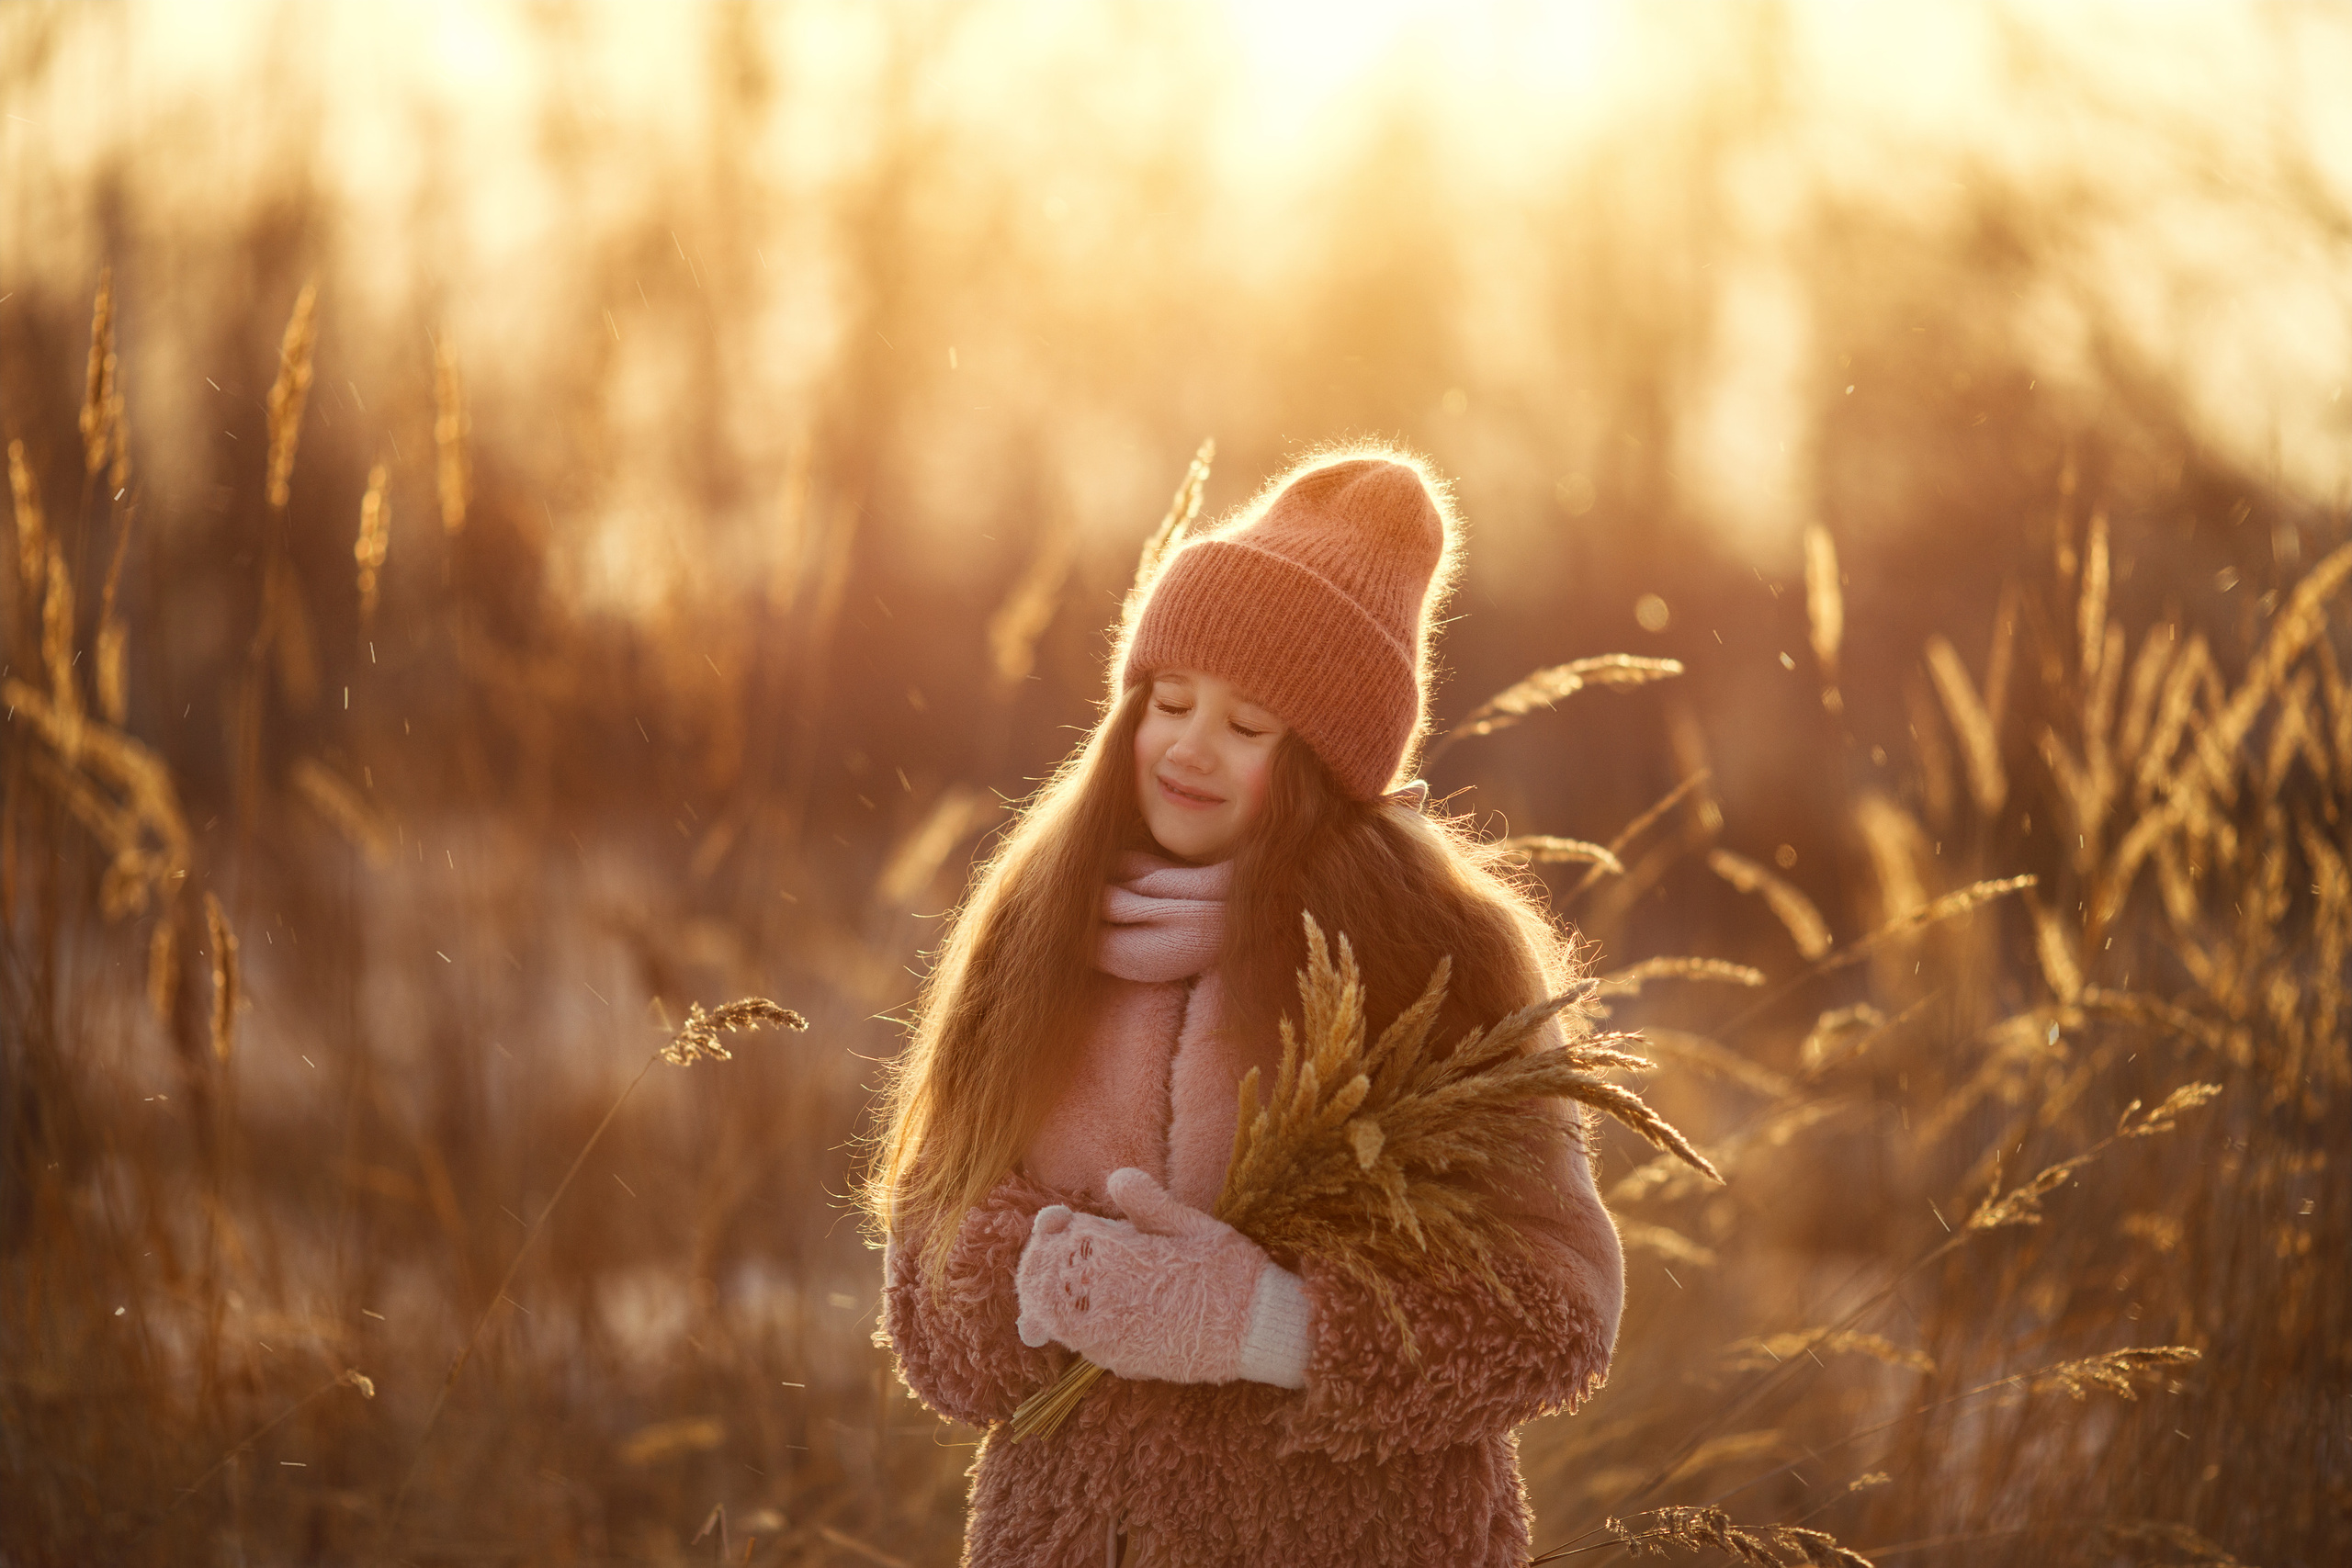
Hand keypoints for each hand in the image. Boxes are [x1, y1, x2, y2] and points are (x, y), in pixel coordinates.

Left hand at [1013, 1167, 1276, 1384]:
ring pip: (1058, 1320)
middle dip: (1042, 1263)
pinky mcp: (1126, 1362)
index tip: (1059, 1218)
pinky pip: (1082, 1347)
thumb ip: (1149, 1203)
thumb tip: (1114, 1176)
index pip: (1069, 1245)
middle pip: (1053, 1284)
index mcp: (1127, 1264)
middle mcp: (1113, 1306)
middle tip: (1047, 1246)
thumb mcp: (1194, 1226)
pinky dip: (1067, 1328)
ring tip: (1042, 1281)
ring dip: (1046, 1299)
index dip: (1054, 1230)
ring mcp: (1116, 1340)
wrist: (1259, 1331)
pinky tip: (1066, 1319)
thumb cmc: (1230, 1272)